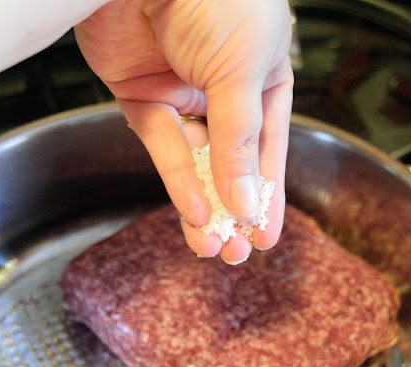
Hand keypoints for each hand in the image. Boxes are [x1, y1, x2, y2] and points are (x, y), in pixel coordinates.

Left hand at [75, 0, 292, 263]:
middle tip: (238, 251)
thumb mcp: (243, 71)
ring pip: (195, 160)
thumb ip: (240, 139)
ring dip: (204, 204)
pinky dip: (176, 179)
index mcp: (262, 76)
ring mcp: (181, 92)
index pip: (269, 146)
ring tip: (213, 245)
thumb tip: (247, 200)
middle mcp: (223, 87)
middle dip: (235, 208)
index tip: (266, 235)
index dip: (268, 194)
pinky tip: (192, 211)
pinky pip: (162, 144)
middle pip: (231, 160)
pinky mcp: (141, 93)